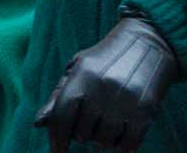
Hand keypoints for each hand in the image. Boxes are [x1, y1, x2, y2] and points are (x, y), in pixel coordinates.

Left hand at [33, 14, 177, 150]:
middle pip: (83, 133)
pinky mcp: (146, 112)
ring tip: (105, 125)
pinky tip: (119, 136)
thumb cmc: (105, 59)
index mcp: (82, 75)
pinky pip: (128, 145)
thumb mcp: (78, 68)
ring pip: (104, 141)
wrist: (147, 44)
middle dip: (82, 134)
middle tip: (89, 123)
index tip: (58, 152)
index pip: (62, 116)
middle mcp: (102, 88)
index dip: (57, 138)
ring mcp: (125, 101)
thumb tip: (39, 124)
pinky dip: (121, 146)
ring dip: (102, 140)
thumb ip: (58, 96)